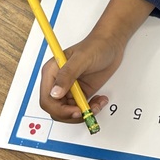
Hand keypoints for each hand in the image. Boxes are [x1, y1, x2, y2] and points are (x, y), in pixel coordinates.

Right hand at [39, 0, 153, 121]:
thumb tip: (55, 93)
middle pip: (56, 110)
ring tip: (97, 104)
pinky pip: (81, 109)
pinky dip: (91, 110)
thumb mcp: (82, 59)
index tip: (75, 111)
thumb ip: (67, 75)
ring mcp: (70, 89)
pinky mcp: (81, 93)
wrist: (112, 44)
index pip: (47, 99)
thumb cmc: (96, 46)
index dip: (59, 110)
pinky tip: (100, 101)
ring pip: (68, 112)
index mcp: (52, 72)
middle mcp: (58, 82)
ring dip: (83, 113)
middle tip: (87, 111)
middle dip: (71, 115)